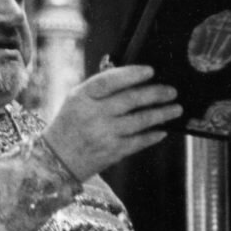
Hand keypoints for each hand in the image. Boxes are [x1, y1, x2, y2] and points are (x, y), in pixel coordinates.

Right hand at [42, 65, 181, 181]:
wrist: (55, 160)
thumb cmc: (69, 125)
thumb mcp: (76, 100)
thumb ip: (100, 88)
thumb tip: (133, 77)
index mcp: (82, 96)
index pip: (109, 81)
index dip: (131, 74)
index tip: (151, 70)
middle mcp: (93, 114)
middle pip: (131, 100)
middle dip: (156, 93)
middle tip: (172, 91)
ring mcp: (103, 135)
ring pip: (140, 121)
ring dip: (162, 114)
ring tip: (175, 109)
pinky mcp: (112, 153)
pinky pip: (139, 141)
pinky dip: (153, 135)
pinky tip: (162, 130)